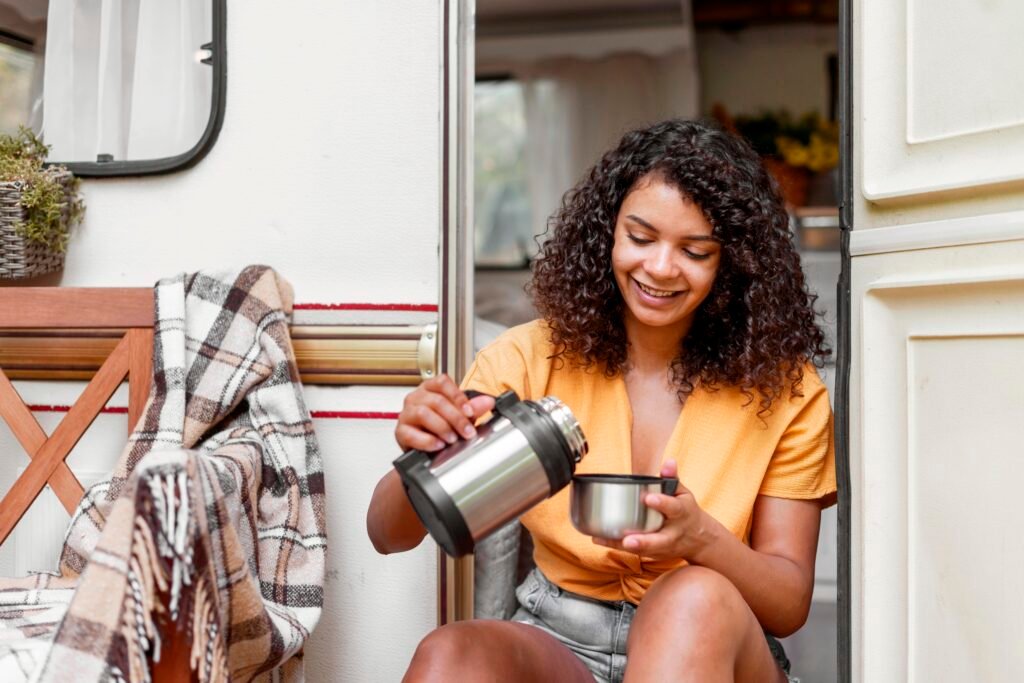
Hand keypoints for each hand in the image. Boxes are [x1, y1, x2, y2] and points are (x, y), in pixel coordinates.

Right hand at [395, 375, 495, 451]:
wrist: (425, 448)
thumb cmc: (440, 426)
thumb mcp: (460, 415)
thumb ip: (473, 408)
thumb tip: (488, 402)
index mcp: (430, 388)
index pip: (442, 382)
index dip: (457, 396)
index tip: (470, 411)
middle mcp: (416, 398)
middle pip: (436, 400)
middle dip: (455, 418)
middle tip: (467, 432)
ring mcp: (406, 414)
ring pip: (422, 413)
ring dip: (441, 427)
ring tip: (452, 439)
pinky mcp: (400, 431)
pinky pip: (411, 433)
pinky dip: (427, 440)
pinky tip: (438, 445)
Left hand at [592, 459, 715, 561]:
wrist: (699, 539)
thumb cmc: (686, 512)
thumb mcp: (683, 493)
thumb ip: (671, 478)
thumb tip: (668, 461)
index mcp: (682, 513)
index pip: (673, 508)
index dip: (662, 503)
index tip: (649, 498)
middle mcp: (673, 533)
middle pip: (660, 540)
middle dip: (644, 541)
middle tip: (628, 540)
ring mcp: (663, 546)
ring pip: (645, 549)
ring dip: (625, 546)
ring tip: (604, 539)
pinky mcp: (653, 553)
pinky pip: (633, 552)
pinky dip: (615, 545)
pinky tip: (598, 538)